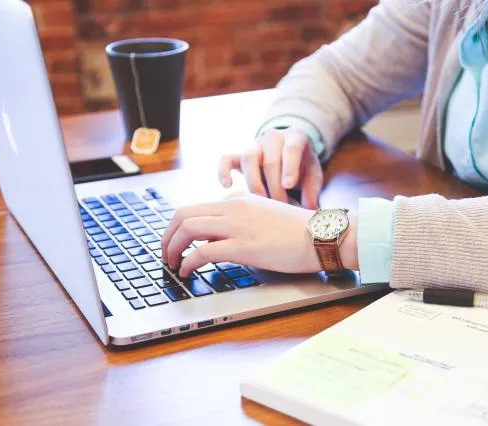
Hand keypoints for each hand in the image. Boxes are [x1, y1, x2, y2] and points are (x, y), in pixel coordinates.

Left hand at [161, 193, 358, 276]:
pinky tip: (187, 272)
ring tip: (172, 264)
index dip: (180, 227)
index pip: (197, 208)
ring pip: (188, 229)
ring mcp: (237, 225)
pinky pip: (202, 252)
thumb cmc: (299, 230)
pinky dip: (188, 262)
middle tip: (165, 253)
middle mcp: (233, 207)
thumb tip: (223, 233)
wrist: (321, 235)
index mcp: (238, 200)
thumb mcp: (265, 214)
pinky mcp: (243, 246)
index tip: (177, 242)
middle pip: (184, 214)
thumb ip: (243, 218)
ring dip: (172, 247)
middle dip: (167, 235)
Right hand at [218, 128, 322, 208]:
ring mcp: (254, 145)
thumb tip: (310, 210)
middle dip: (275, 187)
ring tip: (262, 203)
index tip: (289, 185)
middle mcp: (273, 138)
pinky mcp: (239, 155)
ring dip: (254, 183)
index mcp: (295, 137)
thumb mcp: (313, 175)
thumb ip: (313, 191)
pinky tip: (228, 186)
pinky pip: (226, 159)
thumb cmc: (303, 168)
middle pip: (270, 160)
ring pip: (248, 158)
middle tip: (281, 207)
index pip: (292, 148)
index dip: (290, 167)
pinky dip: (223, 171)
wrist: (289, 155)